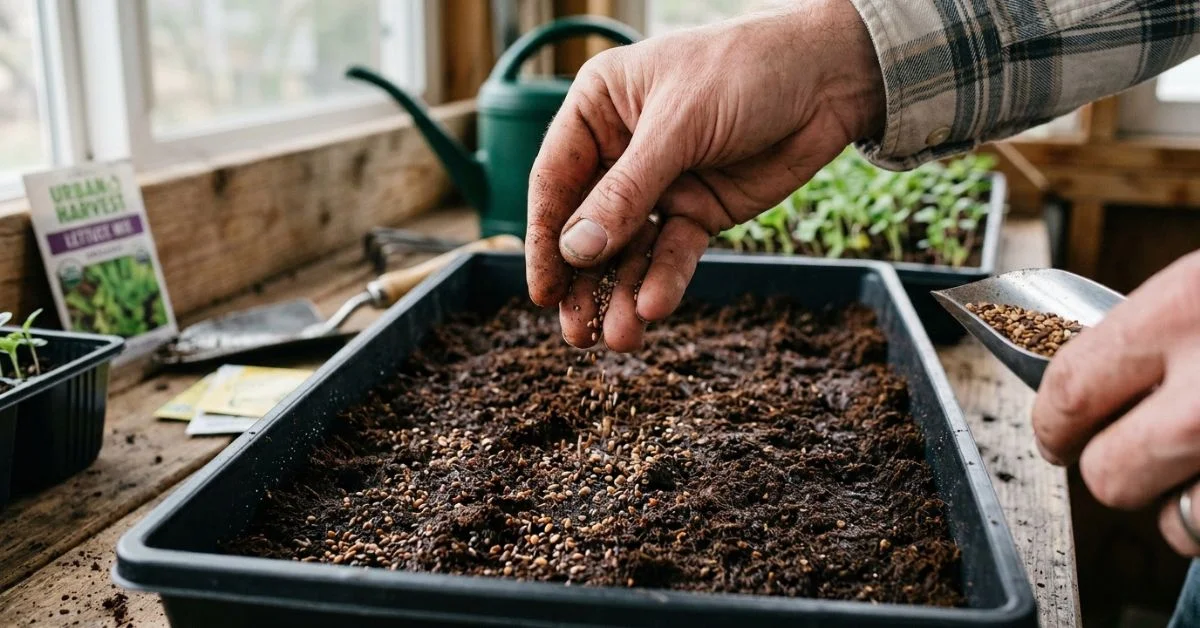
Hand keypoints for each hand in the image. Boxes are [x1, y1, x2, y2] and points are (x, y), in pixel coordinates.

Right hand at [525, 0, 883, 350]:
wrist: (829, 77)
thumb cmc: (744, 70)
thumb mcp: (679, 125)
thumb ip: (627, 192)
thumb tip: (576, 251)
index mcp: (598, 110)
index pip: (556, 181)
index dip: (546, 239)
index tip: (542, 291)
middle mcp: (620, 150)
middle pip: (587, 226)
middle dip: (584, 281)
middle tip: (576, 333)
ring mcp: (660, 185)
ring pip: (629, 250)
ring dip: (622, 294)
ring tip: (618, 339)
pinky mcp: (699, 211)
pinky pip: (673, 252)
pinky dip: (664, 280)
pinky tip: (655, 308)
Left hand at [1033, 250, 1199, 554]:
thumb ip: (1155, 331)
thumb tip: (1090, 378)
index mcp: (1183, 310)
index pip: (1069, 388)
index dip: (1051, 423)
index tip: (1053, 434)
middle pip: (1111, 475)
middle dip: (1111, 468)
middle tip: (1126, 448)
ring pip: (1182, 524)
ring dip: (1186, 505)